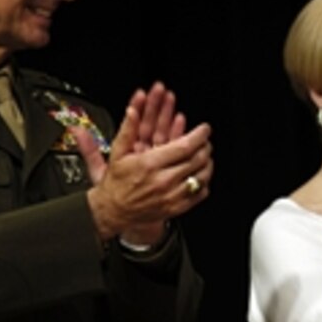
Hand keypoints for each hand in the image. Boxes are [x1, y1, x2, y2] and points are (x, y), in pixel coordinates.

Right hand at [79, 84, 212, 241]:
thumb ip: (127, 129)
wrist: (114, 211)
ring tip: (205, 155)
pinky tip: (200, 174)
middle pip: (197, 160)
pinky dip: (204, 181)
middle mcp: (162, 181)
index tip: (205, 129)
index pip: (184, 146)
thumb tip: (132, 110)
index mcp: (149, 164)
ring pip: (202, 176)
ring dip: (208, 162)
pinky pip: (199, 193)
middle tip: (205, 140)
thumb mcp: (118, 152)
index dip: (199, 135)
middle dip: (205, 146)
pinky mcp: (176, 208)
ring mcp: (171, 196)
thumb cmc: (117, 181)